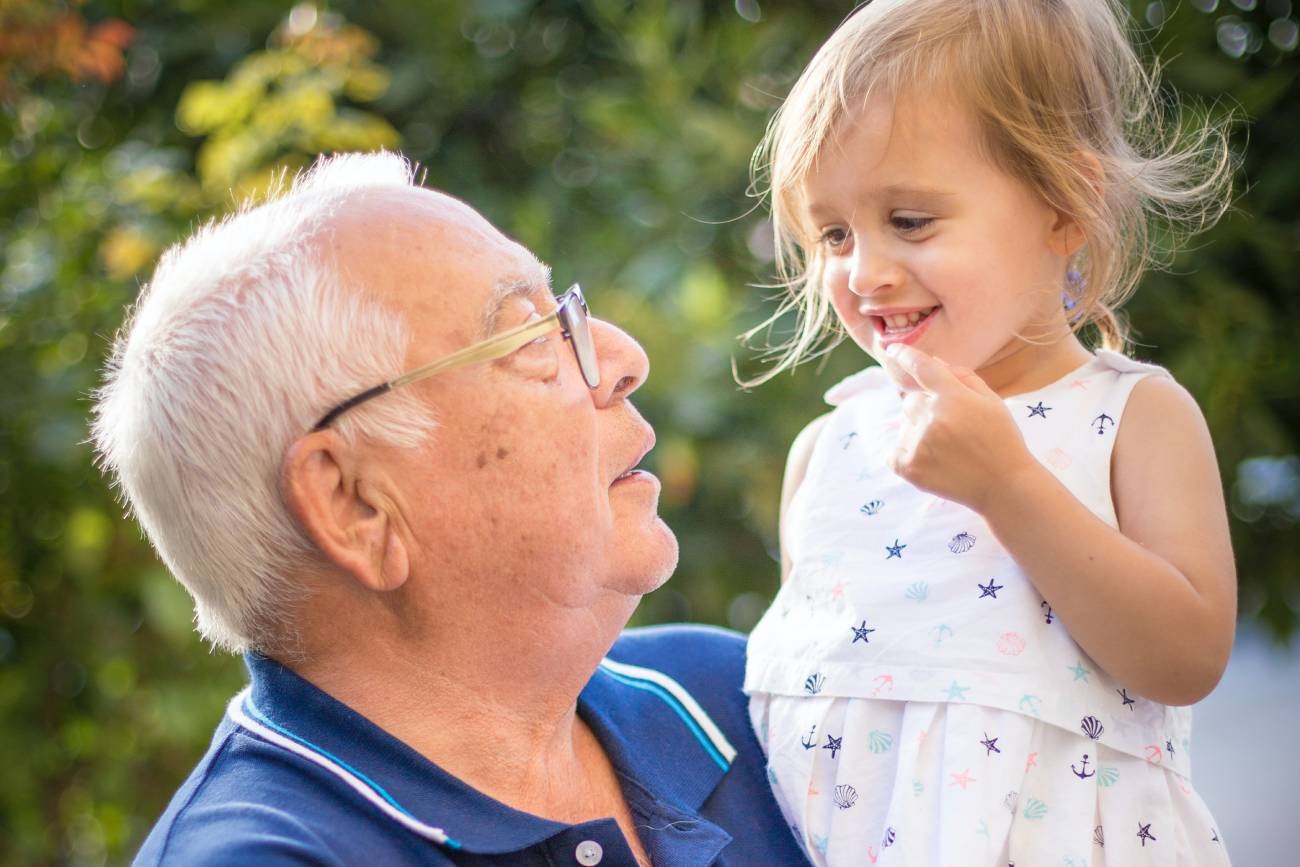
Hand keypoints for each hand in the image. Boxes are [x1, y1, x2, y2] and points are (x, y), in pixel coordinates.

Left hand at [881, 344, 1038, 511]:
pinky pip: (895, 450)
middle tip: (952, 428)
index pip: (922, 368)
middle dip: (926, 408)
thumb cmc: (1001, 440)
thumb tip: (933, 362)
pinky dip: (908, 453)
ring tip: (948, 450)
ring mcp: (918, 443)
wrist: (1004, 487)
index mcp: (954, 397)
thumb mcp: (992, 401)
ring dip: (919, 431)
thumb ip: (962, 377)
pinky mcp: (908, 467)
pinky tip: (933, 461)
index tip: (893, 349)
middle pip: (911, 400)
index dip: (906, 355)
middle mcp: (932, 418)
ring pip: (905, 425)